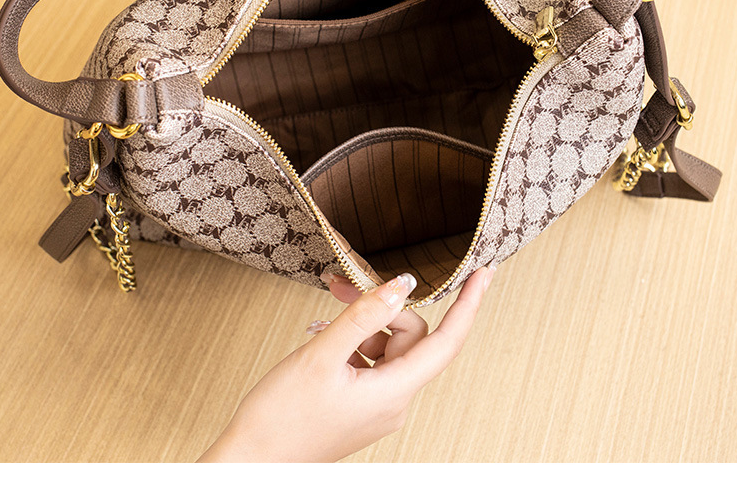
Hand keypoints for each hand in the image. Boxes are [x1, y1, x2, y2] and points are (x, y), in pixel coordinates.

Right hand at [197, 266, 494, 462]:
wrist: (251, 463)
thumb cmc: (281, 418)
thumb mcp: (321, 355)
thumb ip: (363, 315)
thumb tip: (402, 284)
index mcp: (393, 393)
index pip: (447, 342)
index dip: (468, 304)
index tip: (485, 273)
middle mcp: (393, 402)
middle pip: (408, 336)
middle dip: (379, 306)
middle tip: (341, 287)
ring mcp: (378, 406)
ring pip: (387, 346)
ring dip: (361, 324)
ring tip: (324, 319)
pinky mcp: (361, 405)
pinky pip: (370, 362)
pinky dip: (352, 343)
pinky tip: (324, 339)